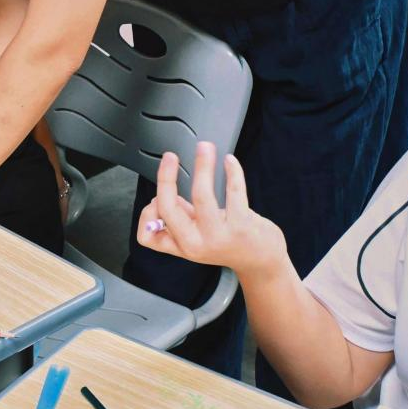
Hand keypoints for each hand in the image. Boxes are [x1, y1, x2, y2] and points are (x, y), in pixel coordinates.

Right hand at [137, 142, 288, 282]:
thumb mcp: (198, 237)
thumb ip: (181, 217)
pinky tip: (229, 161)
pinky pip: (234, 191)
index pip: (147, 235)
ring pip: (202, 195)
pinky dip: (232, 171)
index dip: (146, 214)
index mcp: (182, 245)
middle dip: (165, 177)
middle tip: (170, 157)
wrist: (261, 261)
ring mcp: (219, 235)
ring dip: (202, 166)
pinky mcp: (242, 225)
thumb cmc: (228, 244)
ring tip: (204, 147)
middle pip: (168, 208)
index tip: (155, 198)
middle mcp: (197, 243)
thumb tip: (166, 192)